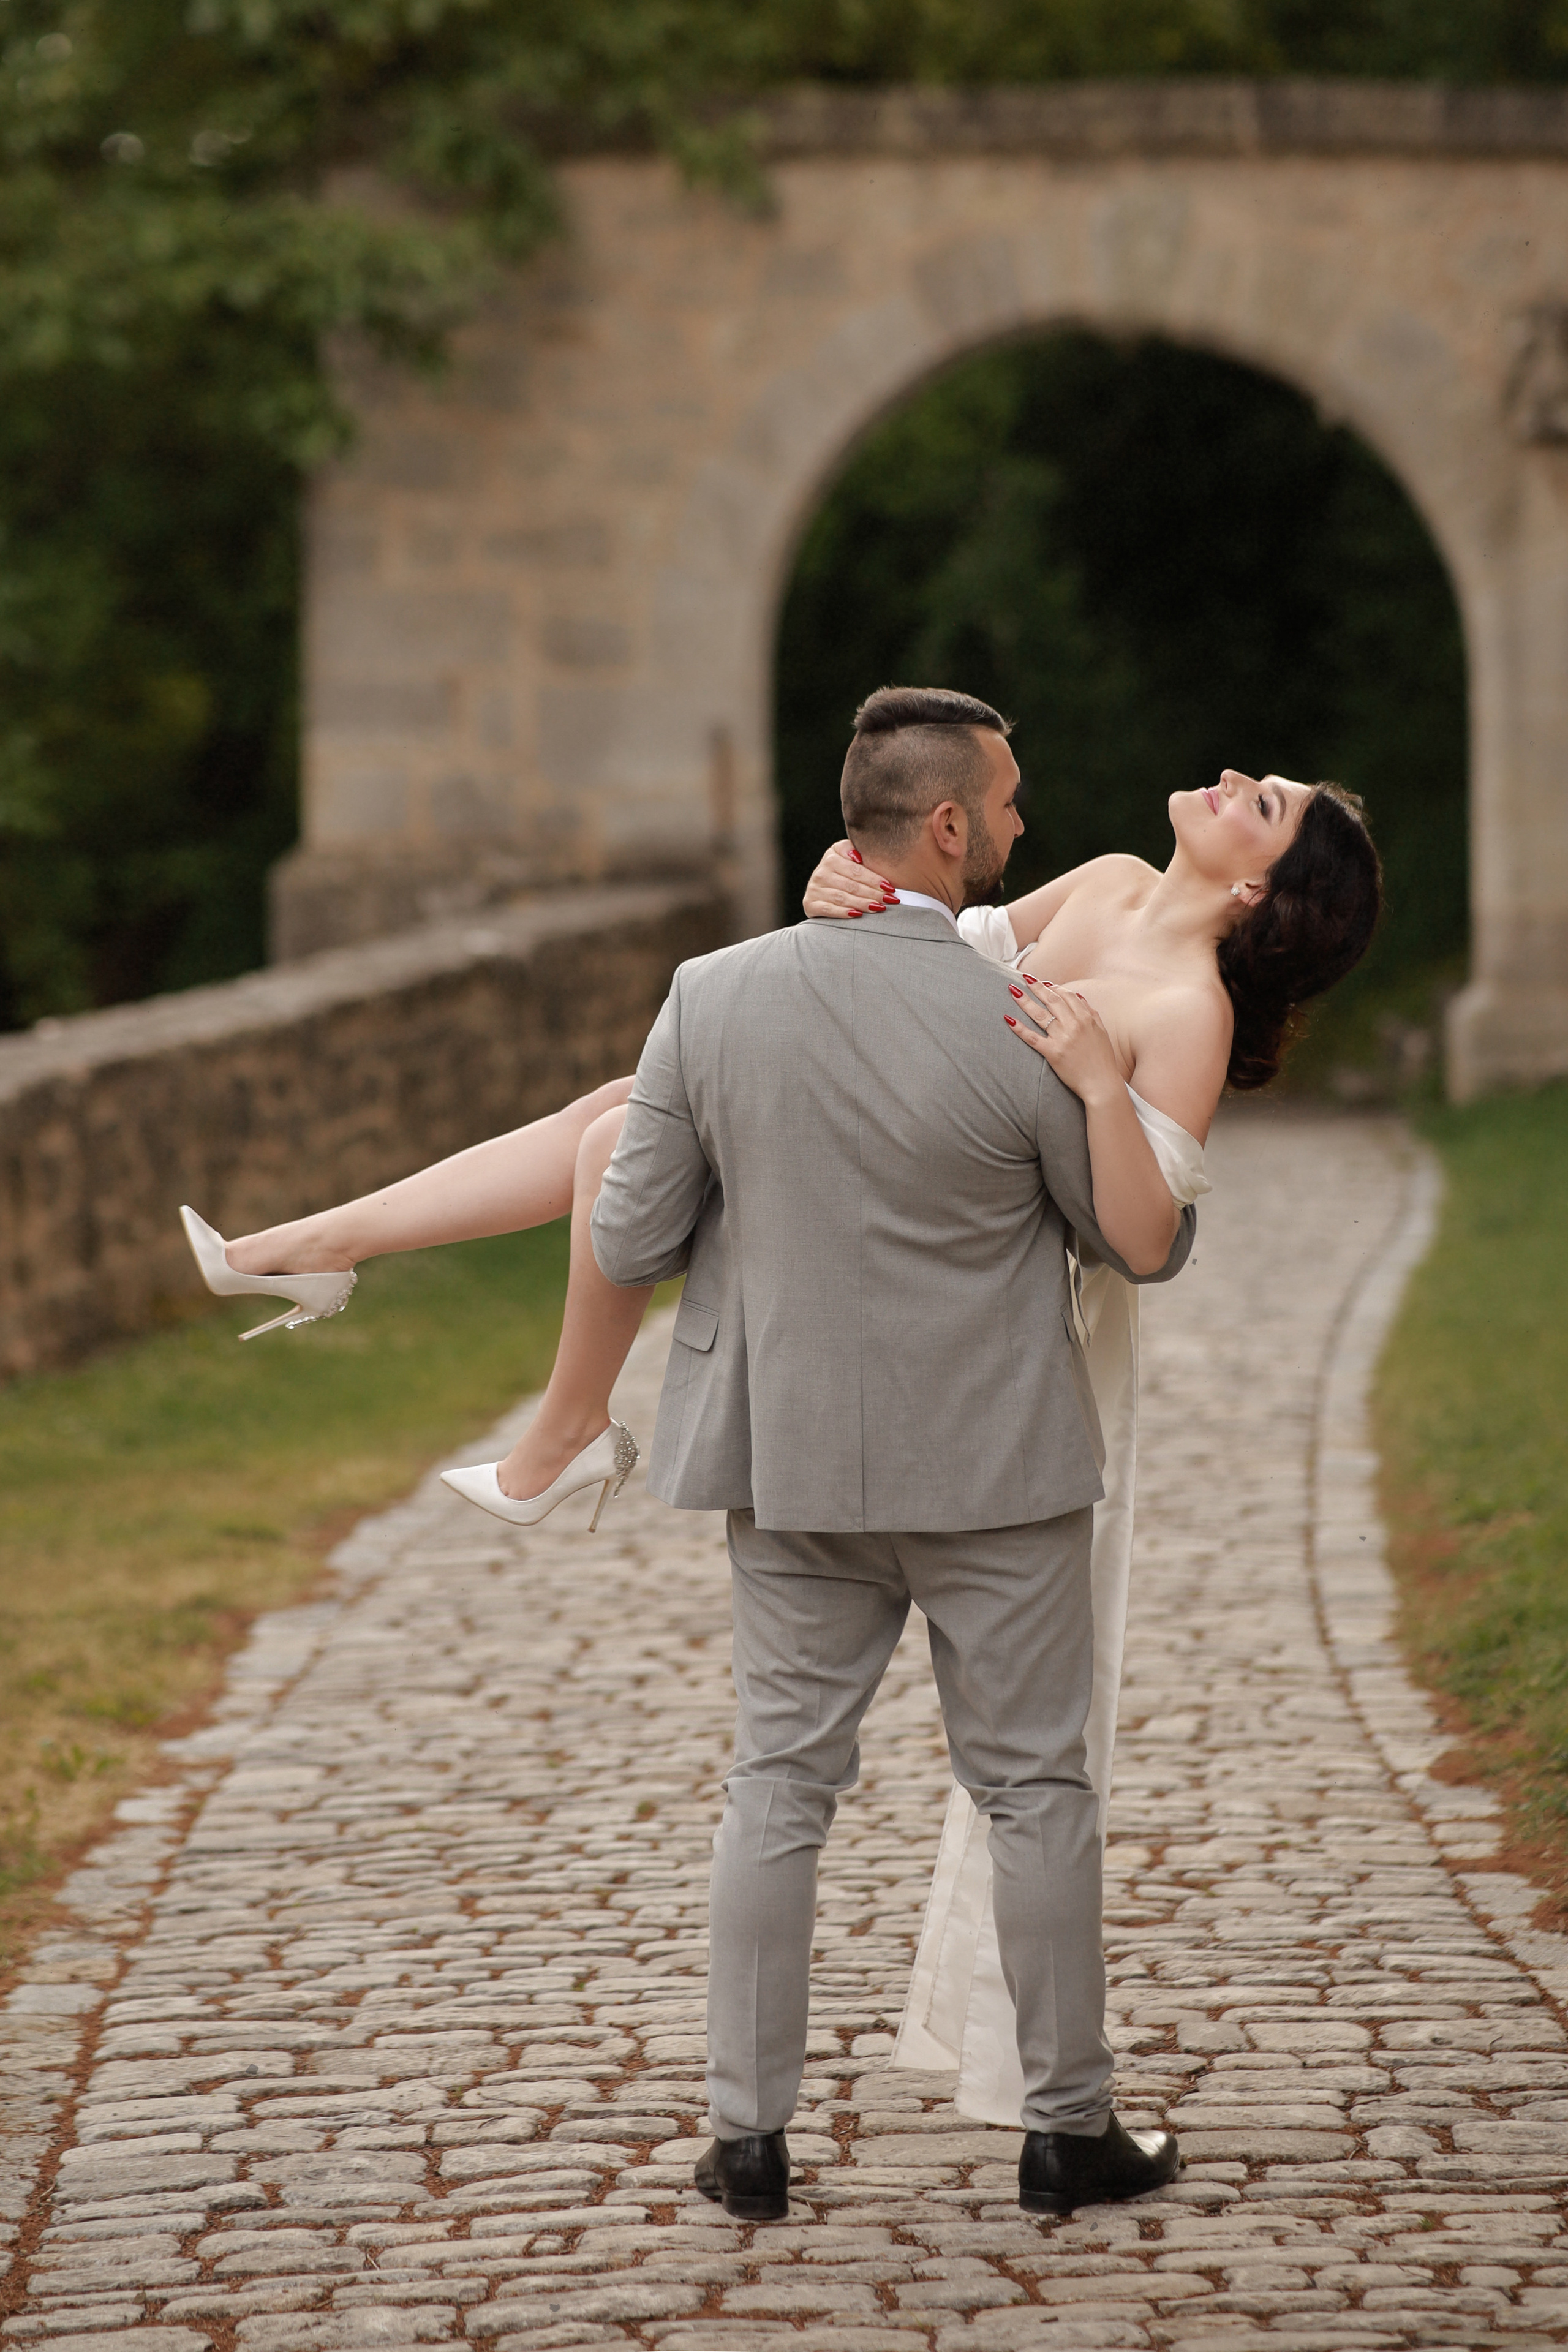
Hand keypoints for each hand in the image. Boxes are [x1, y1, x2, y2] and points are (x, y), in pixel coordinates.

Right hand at [803, 839, 898, 919]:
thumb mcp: (848, 856)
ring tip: (879, 907)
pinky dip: (844, 912)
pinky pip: (829, 909)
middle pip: (851, 885)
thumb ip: (856, 851)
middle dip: (873, 893)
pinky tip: (858, 914)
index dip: (874, 879)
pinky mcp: (810, 903)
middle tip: (889, 900)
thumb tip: (862, 856)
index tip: (890, 887)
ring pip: (842, 898)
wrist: (821, 889)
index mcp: (831, 856)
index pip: (856, 870)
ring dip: (863, 903)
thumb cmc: (842, 872)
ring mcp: (814, 888)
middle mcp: (820, 872)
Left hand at [1005, 977, 1122, 1104]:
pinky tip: (1008, 1019)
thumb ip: (1091, 1012)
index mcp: (1086, 1018)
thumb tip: (1078, 996)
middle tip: (1024, 978)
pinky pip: (1032, 1038)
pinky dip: (1019, 1028)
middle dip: (1036, 987)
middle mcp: (1074, 1025)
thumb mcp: (1101, 1031)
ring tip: (1013, 991)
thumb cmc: (1102, 1059)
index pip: (1066, 995)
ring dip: (1025, 1001)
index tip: (1043, 983)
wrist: (1102, 1083)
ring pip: (1040, 1015)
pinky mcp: (1053, 1053)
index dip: (1053, 987)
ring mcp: (1062, 1038)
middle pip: (1051, 1000)